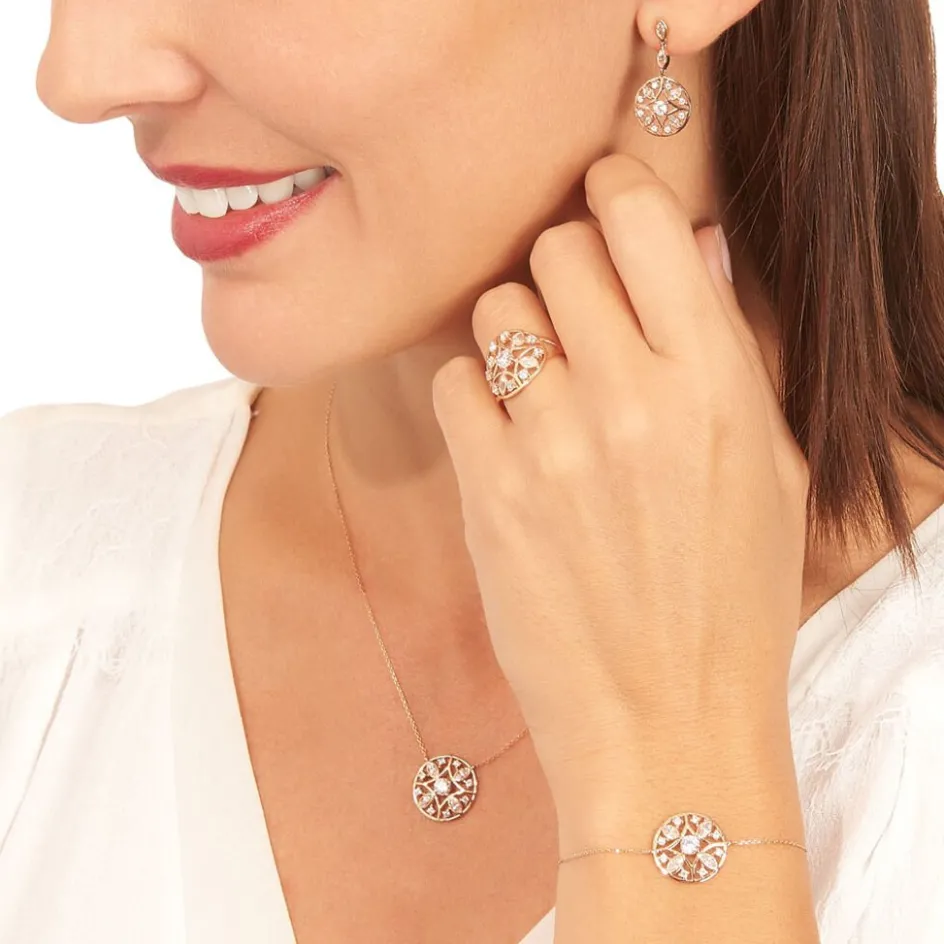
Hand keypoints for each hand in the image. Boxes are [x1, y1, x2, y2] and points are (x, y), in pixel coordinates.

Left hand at [430, 152, 808, 804]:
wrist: (667, 719)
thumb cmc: (730, 600)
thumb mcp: (768, 467)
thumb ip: (730, 347)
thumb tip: (693, 245)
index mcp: (715, 383)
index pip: (641, 221)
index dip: (612, 193)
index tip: (602, 203)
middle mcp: (633, 398)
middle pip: (555, 251)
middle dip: (562, 268)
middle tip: (575, 316)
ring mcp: (553, 444)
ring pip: (498, 309)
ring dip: (516, 333)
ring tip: (542, 388)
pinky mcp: (491, 491)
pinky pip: (455, 383)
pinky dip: (475, 396)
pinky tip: (507, 438)